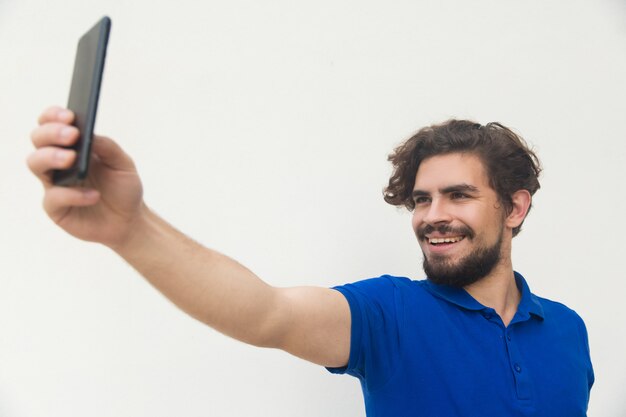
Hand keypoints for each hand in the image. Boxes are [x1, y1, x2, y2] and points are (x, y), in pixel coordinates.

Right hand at [27, 106, 144, 247]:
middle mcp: (57, 162)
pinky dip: (73, 194)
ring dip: (51, 157)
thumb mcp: (123, 164)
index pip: (52, 123)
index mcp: (72, 146)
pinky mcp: (55, 208)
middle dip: (51, 133)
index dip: (54, 116)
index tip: (69, 116)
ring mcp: (53, 184)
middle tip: (72, 136)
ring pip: (35, 163)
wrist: (129, 221)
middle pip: (38, 139)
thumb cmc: (123, 189)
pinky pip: (54, 197)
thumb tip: (89, 133)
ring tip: (72, 159)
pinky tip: (93, 196)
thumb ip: (108, 147)